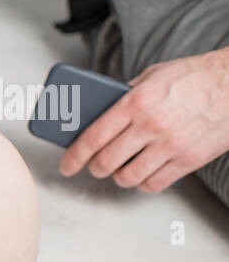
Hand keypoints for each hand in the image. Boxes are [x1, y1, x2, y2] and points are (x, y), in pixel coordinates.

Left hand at [61, 49, 228, 191]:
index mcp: (136, 101)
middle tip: (96, 165)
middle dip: (95, 168)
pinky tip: (144, 173)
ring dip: (120, 176)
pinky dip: (144, 182)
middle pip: (106, 162)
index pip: (92, 138)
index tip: (67, 166)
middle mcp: (152, 124)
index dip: (74, 157)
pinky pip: (155, 184)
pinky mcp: (190, 159)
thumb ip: (123, 96)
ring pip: (128, 177)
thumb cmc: (194, 77)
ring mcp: (172, 144)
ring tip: (121, 168)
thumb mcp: (152, 76)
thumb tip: (95, 116)